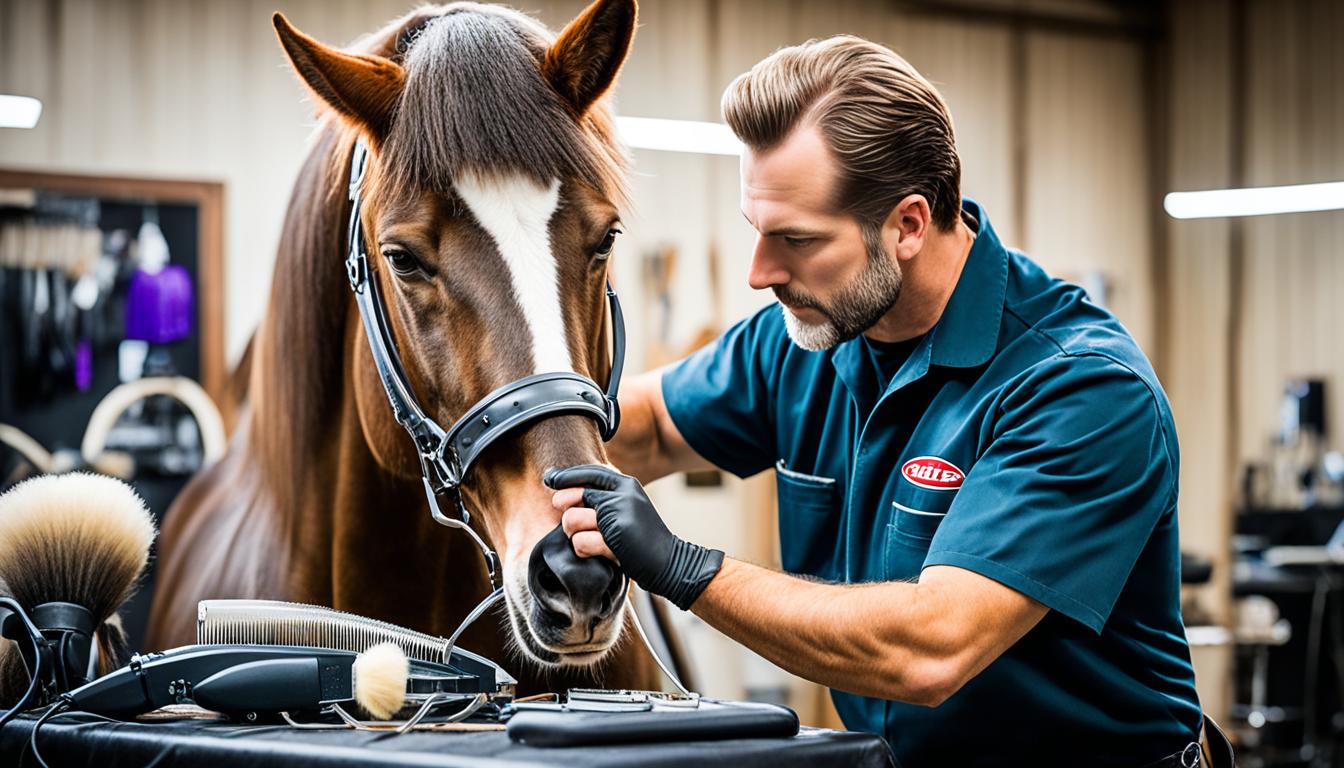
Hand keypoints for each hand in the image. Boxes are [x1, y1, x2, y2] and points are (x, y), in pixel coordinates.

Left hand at [544, 465, 723, 610]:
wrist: (670, 562)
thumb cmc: (642, 539)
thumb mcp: (627, 510)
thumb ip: (602, 499)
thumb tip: (560, 495)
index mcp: (626, 484)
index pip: (590, 472)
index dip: (566, 476)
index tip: (549, 478)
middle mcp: (623, 493)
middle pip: (575, 496)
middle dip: (567, 513)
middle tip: (570, 524)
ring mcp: (620, 513)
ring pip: (572, 519)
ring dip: (574, 535)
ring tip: (592, 542)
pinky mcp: (615, 535)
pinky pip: (580, 541)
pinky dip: (584, 550)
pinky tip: (598, 554)